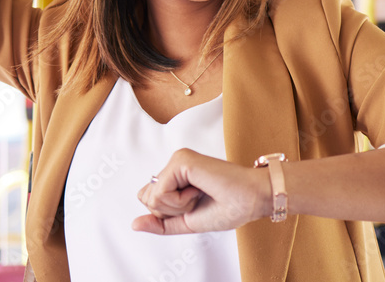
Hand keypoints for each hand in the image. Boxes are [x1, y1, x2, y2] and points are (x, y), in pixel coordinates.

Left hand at [133, 149, 268, 234]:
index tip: (194, 205)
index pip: (148, 200)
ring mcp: (177, 160)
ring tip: (200, 194)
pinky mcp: (181, 160)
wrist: (250, 200)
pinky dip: (180, 201)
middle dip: (170, 210)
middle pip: (146, 199)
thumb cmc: (227, 207)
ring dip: (178, 206)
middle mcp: (174, 165)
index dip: (168, 213)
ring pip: (152, 197)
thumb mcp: (186, 222)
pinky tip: (199, 190)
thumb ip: (161, 223)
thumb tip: (134, 224)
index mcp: (175, 177)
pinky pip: (161, 192)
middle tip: (197, 200)